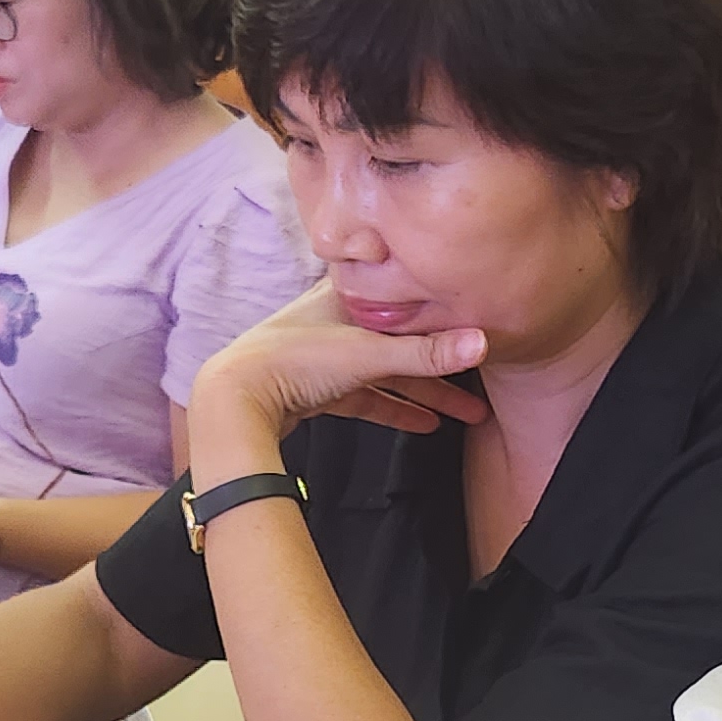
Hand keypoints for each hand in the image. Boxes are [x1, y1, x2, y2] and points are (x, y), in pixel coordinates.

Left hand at [184, 283, 491, 478]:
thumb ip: (427, 353)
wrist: (236, 398)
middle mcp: (340, 320)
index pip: (407, 298)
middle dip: (444, 366)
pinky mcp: (321, 389)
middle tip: (484, 386)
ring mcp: (330, 356)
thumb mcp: (369, 352)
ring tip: (467, 414)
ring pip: (389, 373)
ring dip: (427, 394)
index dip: (444, 312)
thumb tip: (483, 343)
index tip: (479, 325)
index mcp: (350, 295)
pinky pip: (369, 398)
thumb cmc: (293, 359)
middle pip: (404, 341)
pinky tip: (425, 425)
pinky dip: (396, 409)